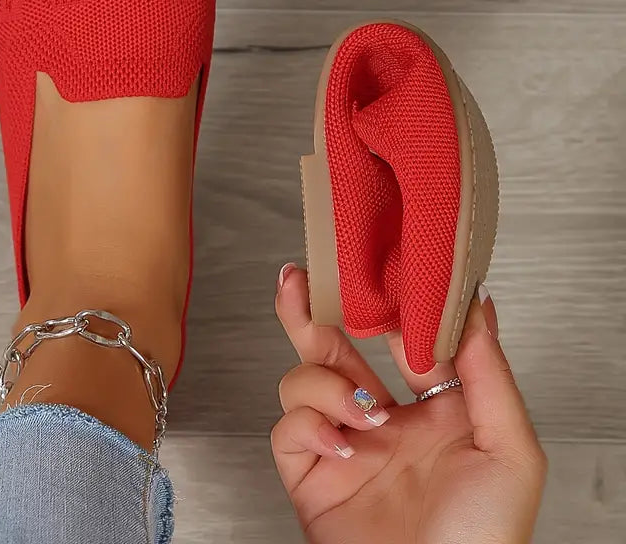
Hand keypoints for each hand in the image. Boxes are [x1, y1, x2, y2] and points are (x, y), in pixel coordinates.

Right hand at [271, 265, 546, 543]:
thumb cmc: (482, 540)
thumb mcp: (509, 451)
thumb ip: (490, 373)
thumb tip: (476, 304)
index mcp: (431, 410)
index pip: (399, 340)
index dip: (386, 308)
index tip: (380, 277)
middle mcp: (381, 420)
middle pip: (335, 346)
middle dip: (313, 310)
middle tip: (301, 280)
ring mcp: (343, 443)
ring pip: (303, 378)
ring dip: (326, 381)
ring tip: (362, 409)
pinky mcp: (310, 473)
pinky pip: (287, 427)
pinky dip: (309, 424)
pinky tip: (340, 441)